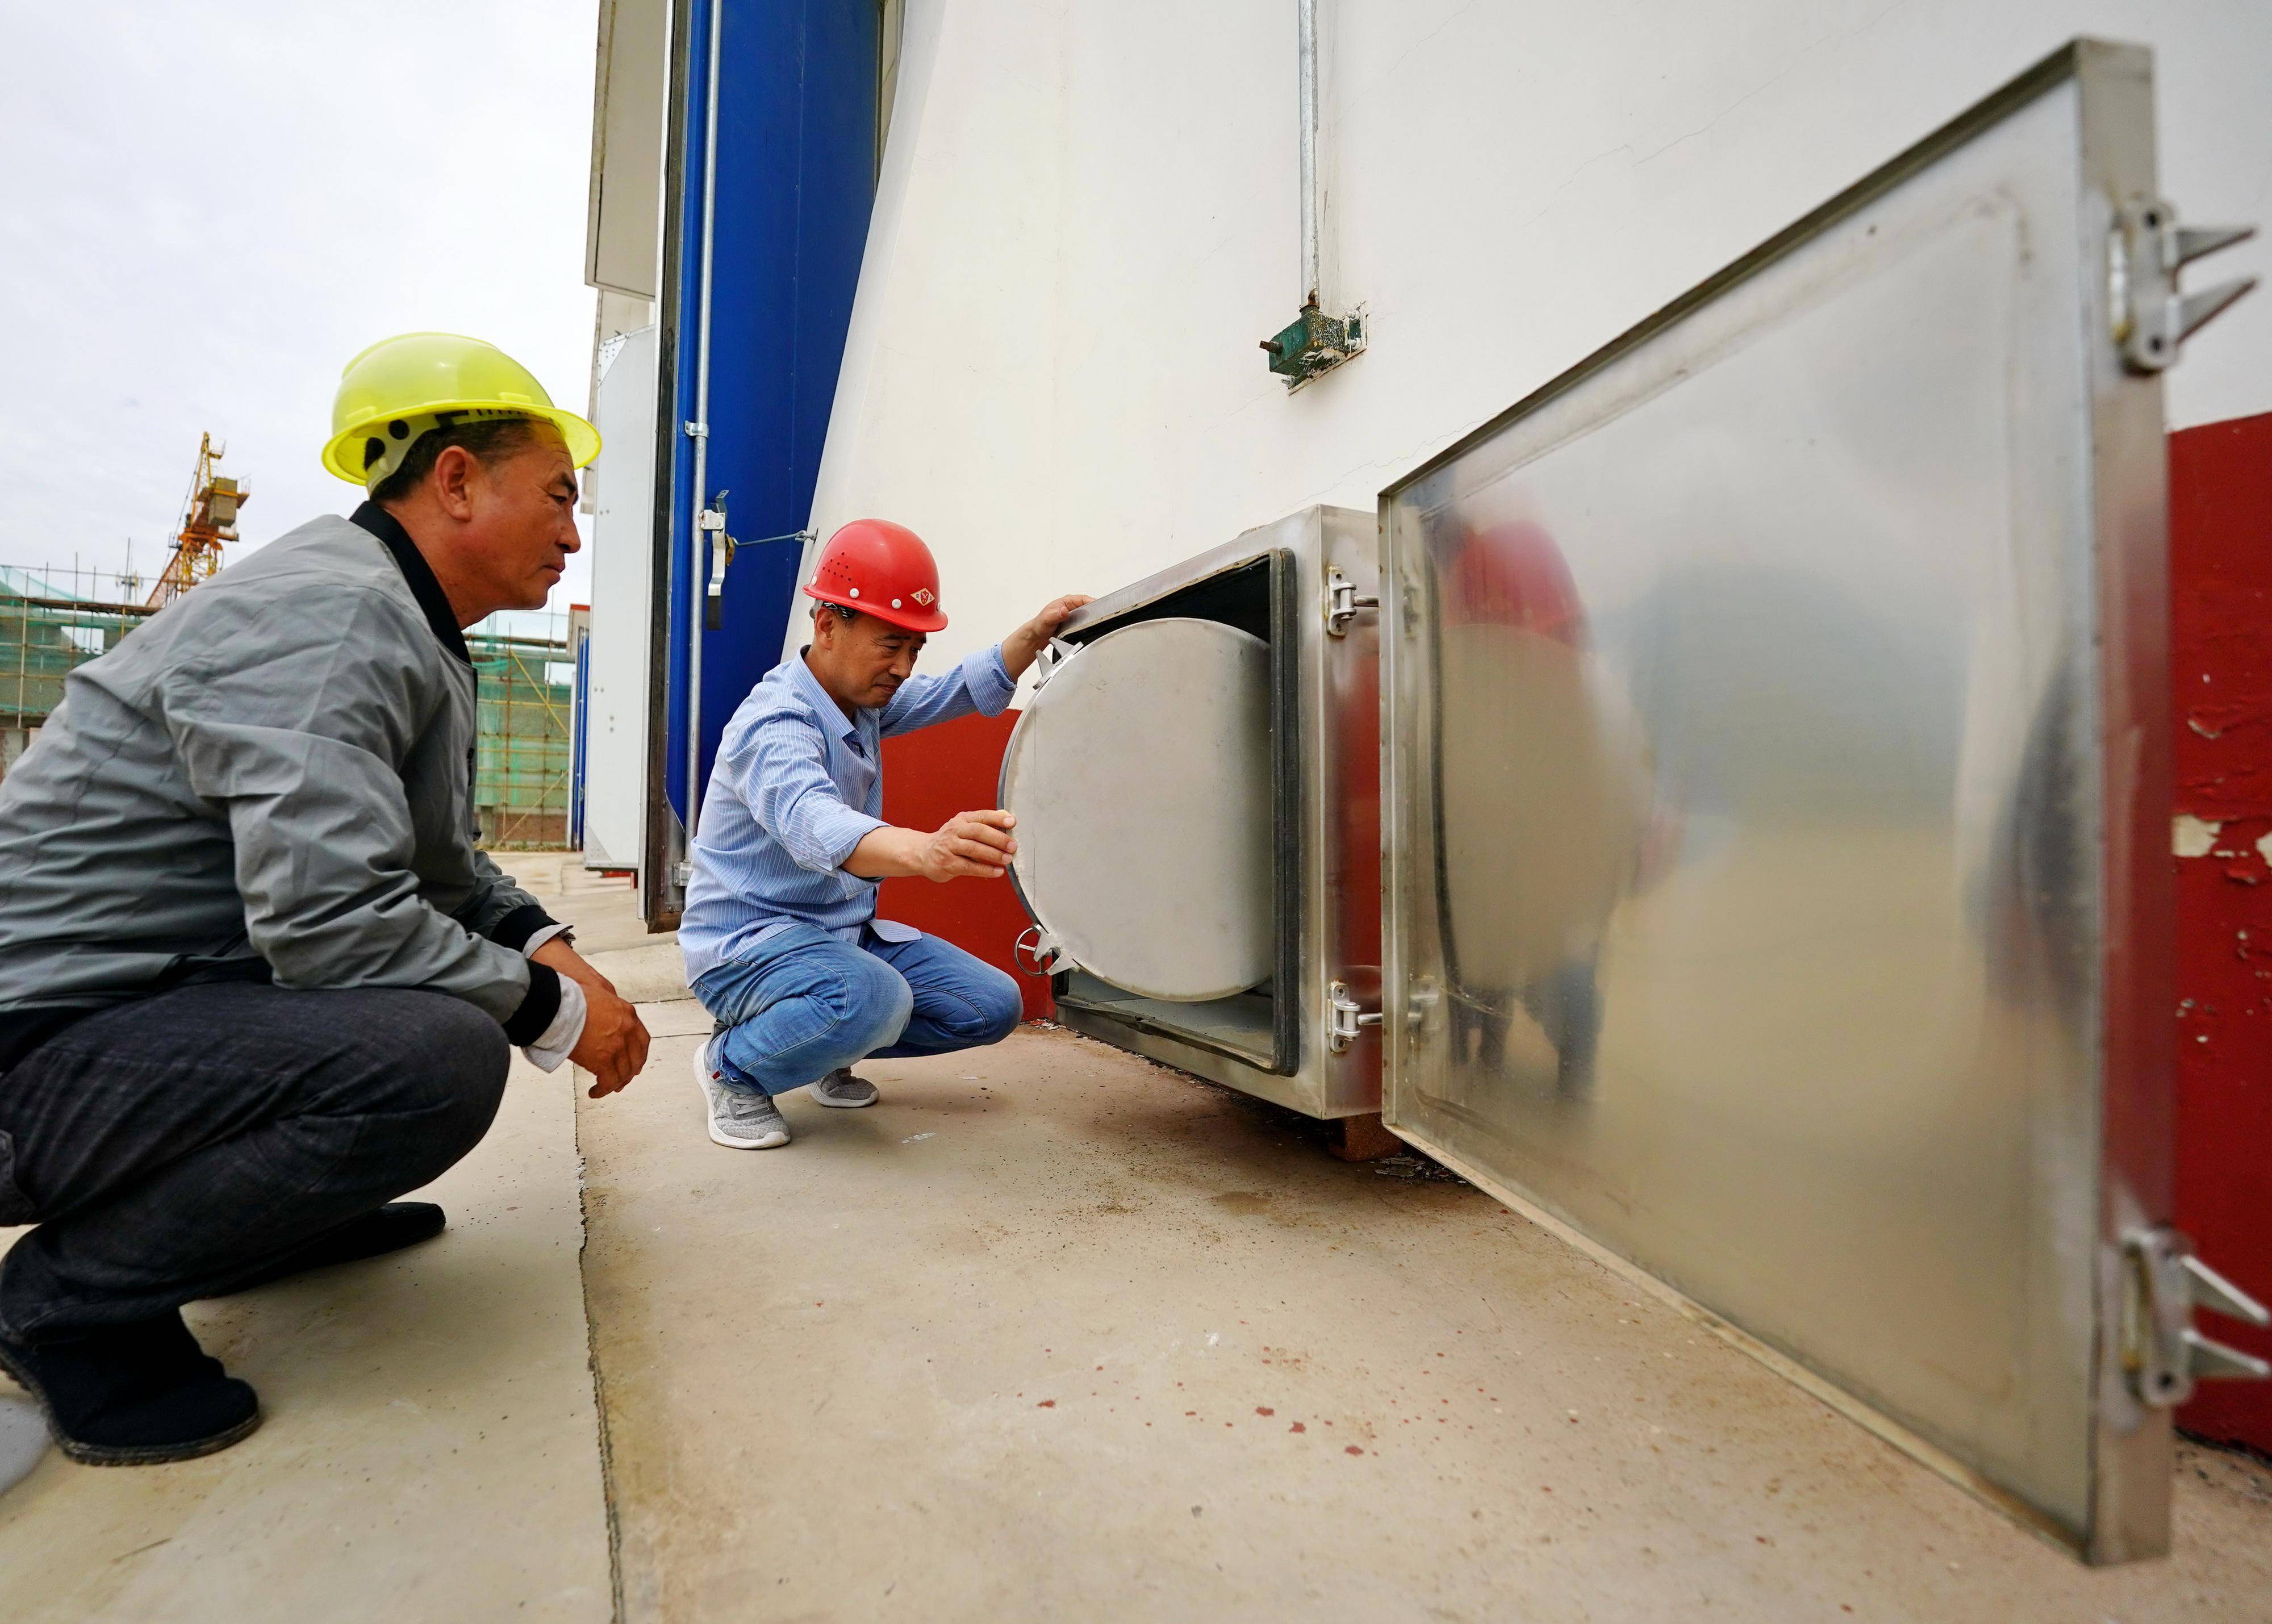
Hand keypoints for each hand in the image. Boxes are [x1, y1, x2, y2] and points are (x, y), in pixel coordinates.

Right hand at [573, 981, 650, 1097]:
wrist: (560, 1006)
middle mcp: (627, 1031)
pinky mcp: (603, 1060)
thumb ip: (607, 1004)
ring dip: (616, 1083)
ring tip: (605, 1088)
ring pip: (623, 1072)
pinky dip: (603, 1090)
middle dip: (630, 1072)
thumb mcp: (599, 991)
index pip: (642, 1039)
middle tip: (622, 1080)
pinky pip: (608, 1081)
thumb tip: (604, 1011)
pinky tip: (594, 1092)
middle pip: (636, 1058)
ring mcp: (617, 1046)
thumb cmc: (572, 998)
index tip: (634, 1062)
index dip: (639, 1054)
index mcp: (627, 1014)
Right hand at [917, 809, 1016, 881]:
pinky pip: (969, 867)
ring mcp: (949, 847)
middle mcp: (954, 831)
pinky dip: (985, 869)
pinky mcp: (947, 863)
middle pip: (978, 832)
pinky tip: (997, 872)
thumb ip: (985, 822)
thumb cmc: (950, 840)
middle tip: (1012, 846)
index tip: (1012, 823)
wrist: (923, 853)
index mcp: (962, 820)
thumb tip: (1008, 817)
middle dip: (997, 839)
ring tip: (1007, 859)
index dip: (997, 818)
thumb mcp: (964, 826)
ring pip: (973, 849)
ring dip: (993, 854)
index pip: (982, 816)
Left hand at [1000, 594, 1095, 677]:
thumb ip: (1056, 615)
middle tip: (1102, 614)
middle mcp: (1070, 606)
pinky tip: (1091, 626)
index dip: (1092, 601)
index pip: (1082, 598)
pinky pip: (1084, 620)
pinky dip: (1088, 622)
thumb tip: (1064, 610)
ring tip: (1099, 620)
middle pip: (1087, 605)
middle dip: (1095, 609)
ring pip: (1087, 612)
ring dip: (1092, 616)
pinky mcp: (1073, 621)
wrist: (1037, 634)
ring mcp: (1072, 613)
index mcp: (1065, 601)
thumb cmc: (1041, 624)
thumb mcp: (1048, 619)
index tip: (1099, 606)